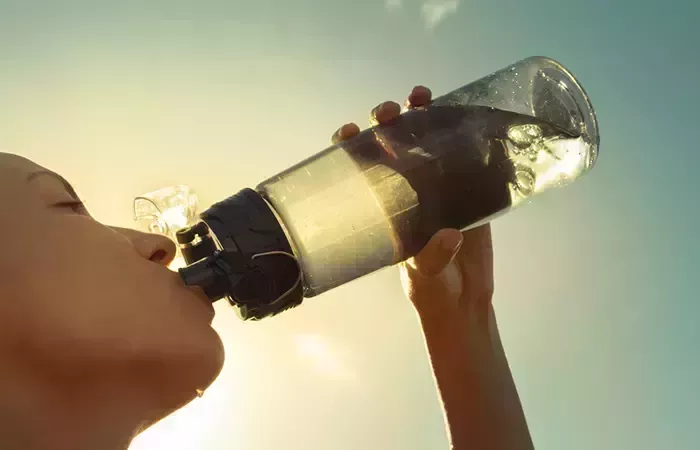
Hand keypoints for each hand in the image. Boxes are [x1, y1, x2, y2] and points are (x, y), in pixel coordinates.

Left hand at [332, 86, 494, 320]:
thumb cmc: (431, 288)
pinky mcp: (469, 189)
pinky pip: (464, 155)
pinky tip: (464, 112)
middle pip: (392, 146)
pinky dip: (463, 132)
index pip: (361, 168)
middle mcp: (408, 190)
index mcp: (385, 206)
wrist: (465, 299)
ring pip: (426, 142)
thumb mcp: (425, 274)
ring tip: (420, 98)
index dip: (351, 147)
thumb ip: (433, 257)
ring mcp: (438, 186)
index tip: (349, 133)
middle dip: (387, 122)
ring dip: (421, 116)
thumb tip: (449, 236)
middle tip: (389, 112)